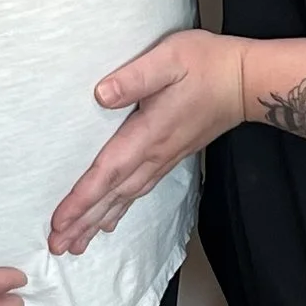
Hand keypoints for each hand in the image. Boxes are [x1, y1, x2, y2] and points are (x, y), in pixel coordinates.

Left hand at [49, 31, 248, 255]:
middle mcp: (155, 154)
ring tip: (75, 244)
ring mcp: (164, 158)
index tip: (60, 221)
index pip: (109, 172)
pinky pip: (139, 191)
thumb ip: (134, 77)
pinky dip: (119, 210)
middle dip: (83, 223)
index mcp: (149, 133)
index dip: (83, 198)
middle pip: (113, 195)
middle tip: (57, 246)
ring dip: (98, 222)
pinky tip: (108, 222)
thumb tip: (101, 95)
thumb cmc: (207, 64)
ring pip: (125, 198)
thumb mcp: (169, 59)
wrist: (248, 82)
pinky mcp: (170, 157)